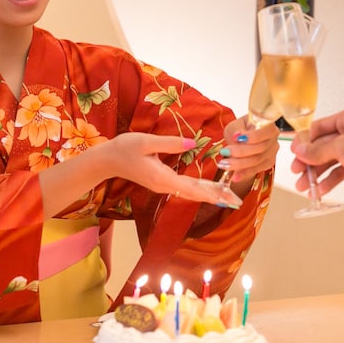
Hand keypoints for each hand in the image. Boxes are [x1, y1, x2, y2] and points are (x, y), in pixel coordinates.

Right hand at [106, 133, 225, 204]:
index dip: (209, 192)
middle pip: (194, 193)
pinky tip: (211, 188)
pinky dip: (200, 189)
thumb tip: (193, 144)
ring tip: (228, 196)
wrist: (107, 160)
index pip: (190, 187)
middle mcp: (164, 185)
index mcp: (161, 177)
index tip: (224, 198)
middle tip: (235, 201)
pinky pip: (185, 187)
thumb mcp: (146, 141)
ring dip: (209, 193)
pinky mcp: (162, 182)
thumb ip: (170, 143)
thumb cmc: (124, 148)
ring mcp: (162, 185)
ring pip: (190, 191)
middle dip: (215, 196)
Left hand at [221, 116, 279, 194]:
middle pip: (260, 147)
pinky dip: (244, 173)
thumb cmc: (240, 130)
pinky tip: (235, 176)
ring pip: (257, 160)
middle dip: (241, 151)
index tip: (237, 138)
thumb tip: (237, 136)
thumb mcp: (235, 126)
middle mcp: (273, 139)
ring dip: (240, 163)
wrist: (242, 141)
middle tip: (225, 152)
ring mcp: (272, 152)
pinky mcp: (268, 163)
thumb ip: (236, 129)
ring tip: (224, 164)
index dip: (253, 136)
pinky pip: (256, 170)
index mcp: (268, 125)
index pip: (265, 131)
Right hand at [289, 106, 343, 194]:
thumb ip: (317, 149)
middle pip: (322, 145)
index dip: (305, 140)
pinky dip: (328, 180)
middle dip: (309, 160)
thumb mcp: (341, 147)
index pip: (319, 127)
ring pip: (329, 159)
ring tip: (304, 186)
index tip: (294, 152)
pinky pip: (338, 170)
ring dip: (316, 173)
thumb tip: (299, 150)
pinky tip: (319, 190)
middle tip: (297, 171)